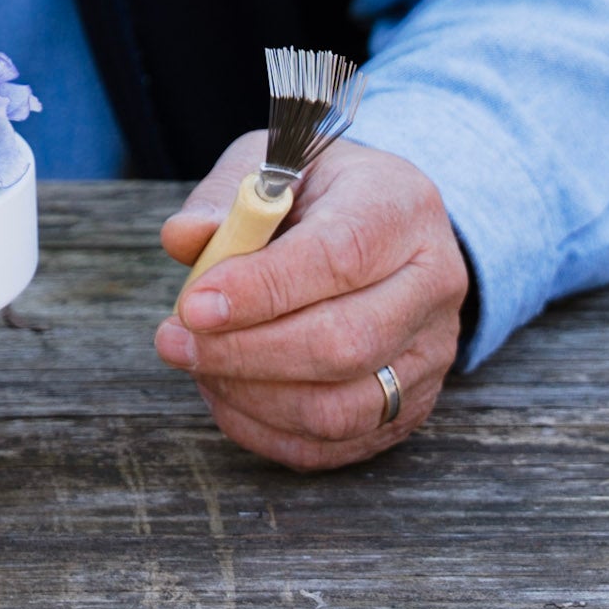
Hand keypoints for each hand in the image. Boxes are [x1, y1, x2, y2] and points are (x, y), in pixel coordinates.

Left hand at [153, 132, 468, 470]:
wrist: (384, 222)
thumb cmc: (318, 190)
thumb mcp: (272, 166)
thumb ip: (226, 197)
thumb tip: (183, 239)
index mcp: (400, 207)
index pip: (337, 257)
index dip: (261, 289)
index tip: (192, 305)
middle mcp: (433, 284)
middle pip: (344, 343)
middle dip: (245, 352)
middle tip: (175, 342)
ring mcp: (431, 353)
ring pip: (343, 407)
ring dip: (253, 397)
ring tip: (197, 366)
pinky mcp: (415, 404)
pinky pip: (340, 442)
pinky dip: (271, 431)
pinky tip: (225, 395)